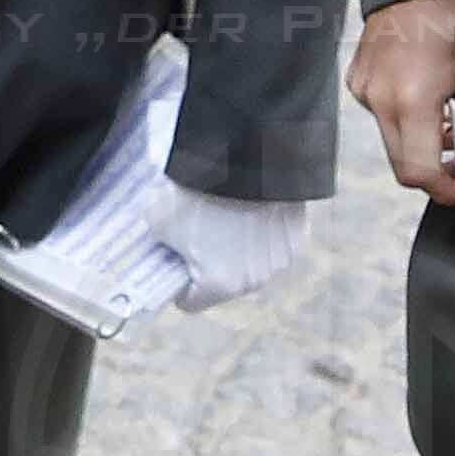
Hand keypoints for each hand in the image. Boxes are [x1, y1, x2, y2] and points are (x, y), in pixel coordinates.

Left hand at [149, 183, 317, 311]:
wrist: (246, 154)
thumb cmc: (198, 190)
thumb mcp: (157, 216)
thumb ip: (160, 240)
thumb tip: (165, 243)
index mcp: (219, 285)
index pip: (190, 301)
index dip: (175, 283)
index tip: (172, 264)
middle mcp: (253, 281)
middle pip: (223, 282)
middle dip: (209, 263)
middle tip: (198, 231)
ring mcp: (279, 260)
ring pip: (251, 263)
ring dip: (239, 248)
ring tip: (227, 214)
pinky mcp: (297, 236)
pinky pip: (274, 242)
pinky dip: (262, 230)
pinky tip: (253, 207)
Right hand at [351, 0, 454, 206]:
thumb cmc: (454, 14)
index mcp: (411, 97)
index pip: (417, 171)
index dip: (442, 188)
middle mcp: (379, 98)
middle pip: (402, 163)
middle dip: (432, 168)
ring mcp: (363, 89)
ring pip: (392, 139)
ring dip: (419, 140)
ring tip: (449, 120)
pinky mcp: (357, 81)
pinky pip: (382, 114)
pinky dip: (405, 116)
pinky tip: (427, 96)